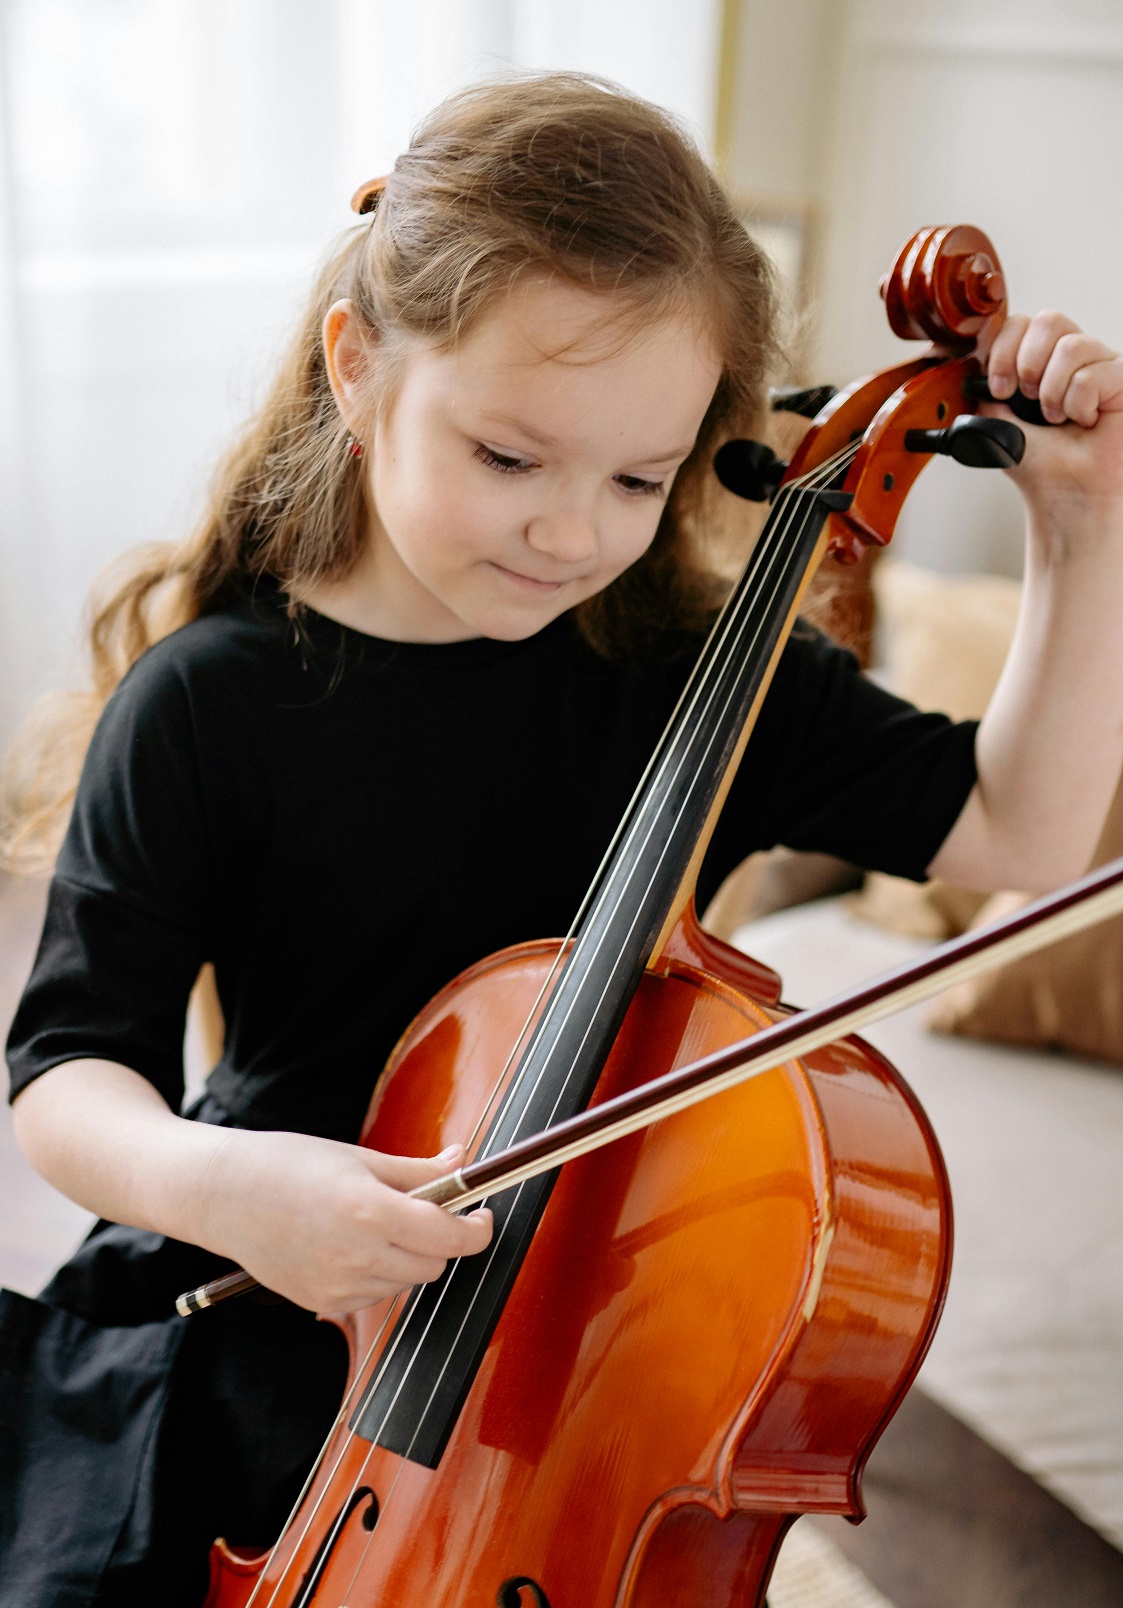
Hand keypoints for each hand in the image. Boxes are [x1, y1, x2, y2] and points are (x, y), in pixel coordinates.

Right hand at [201, 1128, 492, 1312]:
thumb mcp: (360, 1158)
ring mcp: (339, 1287)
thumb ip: (418, 1171)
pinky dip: (377, 1273)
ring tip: (372, 1221)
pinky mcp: (321, 1303)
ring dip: (407, 1256)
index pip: (450, 1237)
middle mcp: (358, 1256)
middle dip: (440, 1239)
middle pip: (434, 1264)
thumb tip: (465, 1164)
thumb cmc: (289, 1164)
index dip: (477, 1229)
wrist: (222, 1194)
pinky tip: (348, 1244)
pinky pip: (373, 1294)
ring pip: (406, 1282)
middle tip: (425, 1210)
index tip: (482, 1216)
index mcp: (372, 1211)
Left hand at [984, 311, 1122, 513]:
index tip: (999, 388)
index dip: (1004, 350)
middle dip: (1027, 364)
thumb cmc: (1038, 461)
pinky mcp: (1122, 379)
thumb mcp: (996, 420)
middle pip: (1049, 320)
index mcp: (1042, 358)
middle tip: (1027, 399)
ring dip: (1052, 392)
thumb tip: (973, 364)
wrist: (1063, 491)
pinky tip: (1084, 421)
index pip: (1022, 323)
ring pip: (1071, 347)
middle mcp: (1073, 355)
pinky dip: (1077, 405)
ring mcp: (1101, 363)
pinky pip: (1092, 375)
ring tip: (1057, 417)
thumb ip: (985, 388)